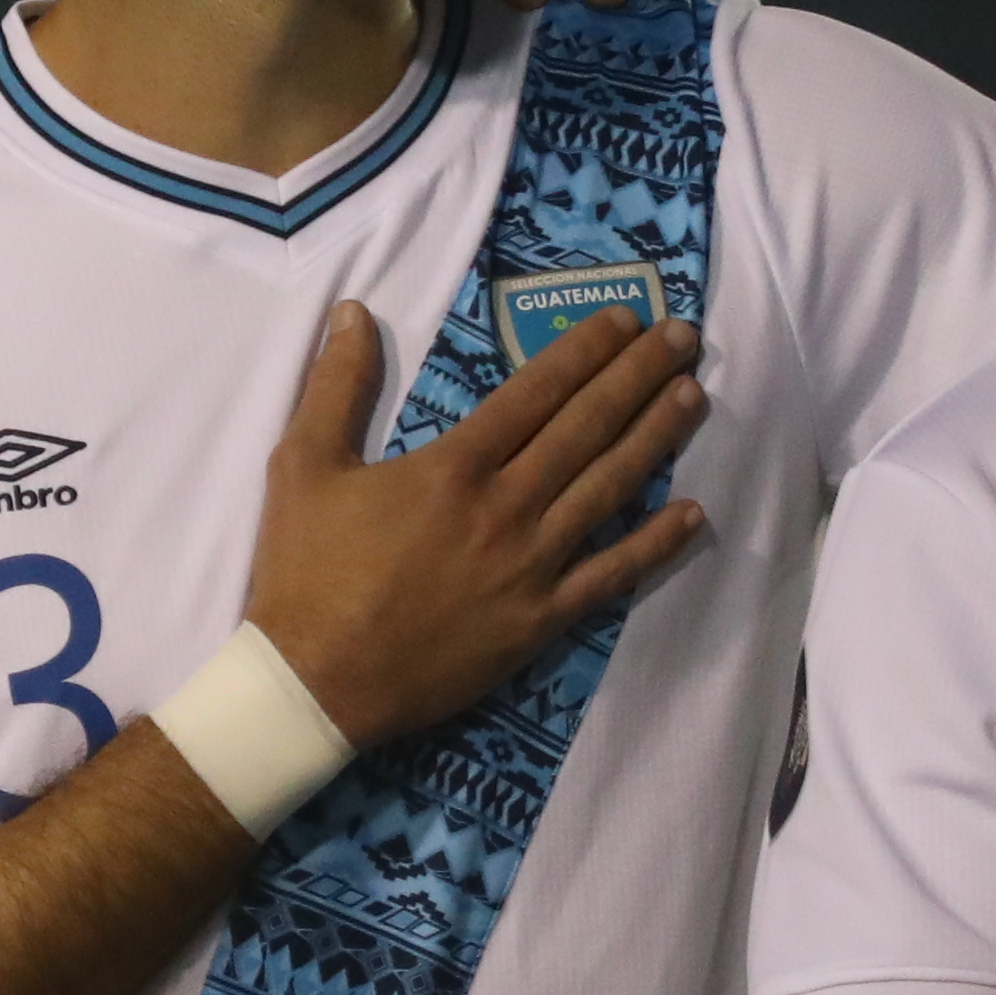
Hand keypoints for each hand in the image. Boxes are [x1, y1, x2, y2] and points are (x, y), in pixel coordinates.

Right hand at [241, 303, 706, 750]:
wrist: (315, 680)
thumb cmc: (305, 573)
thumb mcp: (302, 467)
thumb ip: (335, 386)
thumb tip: (354, 313)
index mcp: (453, 466)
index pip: (536, 391)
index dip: (585, 350)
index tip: (625, 319)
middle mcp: (505, 506)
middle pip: (587, 427)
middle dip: (639, 375)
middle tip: (683, 337)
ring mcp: (531, 565)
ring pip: (609, 488)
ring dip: (657, 437)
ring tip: (693, 396)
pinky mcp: (540, 619)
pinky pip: (611, 575)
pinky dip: (655, 544)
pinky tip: (691, 513)